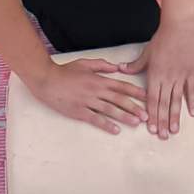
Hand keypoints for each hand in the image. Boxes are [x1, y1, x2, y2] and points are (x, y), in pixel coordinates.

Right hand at [33, 57, 147, 133]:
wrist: (47, 80)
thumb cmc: (65, 71)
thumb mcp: (85, 63)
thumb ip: (102, 65)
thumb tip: (117, 67)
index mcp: (99, 79)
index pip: (121, 86)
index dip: (135, 92)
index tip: (146, 97)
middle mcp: (96, 91)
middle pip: (119, 100)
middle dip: (134, 107)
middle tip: (146, 115)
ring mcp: (88, 102)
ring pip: (110, 110)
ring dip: (124, 117)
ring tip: (136, 123)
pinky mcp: (79, 112)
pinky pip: (95, 119)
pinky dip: (106, 125)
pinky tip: (115, 130)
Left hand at [115, 19, 193, 138]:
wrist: (179, 28)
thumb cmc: (161, 39)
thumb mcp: (146, 53)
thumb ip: (135, 65)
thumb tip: (121, 69)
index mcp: (155, 75)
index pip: (152, 99)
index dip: (151, 114)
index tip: (150, 127)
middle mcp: (167, 78)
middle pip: (164, 103)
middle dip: (162, 121)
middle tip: (162, 136)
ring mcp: (180, 76)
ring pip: (177, 100)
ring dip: (175, 116)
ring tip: (174, 130)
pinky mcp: (190, 73)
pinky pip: (191, 90)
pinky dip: (192, 102)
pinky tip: (192, 114)